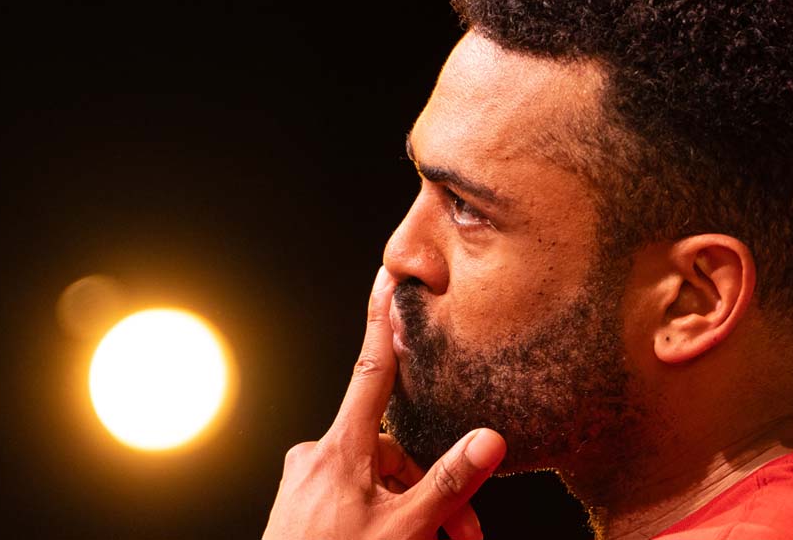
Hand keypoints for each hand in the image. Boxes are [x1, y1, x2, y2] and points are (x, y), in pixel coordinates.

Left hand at [262, 267, 506, 539]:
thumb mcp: (402, 531)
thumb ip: (448, 483)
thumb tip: (490, 438)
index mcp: (340, 450)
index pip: (372, 373)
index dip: (383, 324)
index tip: (386, 278)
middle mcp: (318, 457)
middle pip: (394, 454)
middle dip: (434, 495)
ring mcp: (306, 484)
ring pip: (379, 485)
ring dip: (415, 517)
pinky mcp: (301, 508)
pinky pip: (355, 501)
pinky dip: (385, 522)